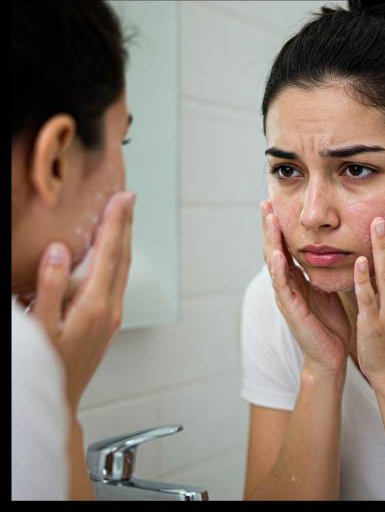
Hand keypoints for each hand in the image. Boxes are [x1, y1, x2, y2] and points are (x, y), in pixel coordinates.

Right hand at [28, 191, 134, 410]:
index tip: (122, 198)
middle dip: (126, 225)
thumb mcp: (41, 328)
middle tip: (128, 198)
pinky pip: (117, 281)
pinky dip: (116, 260)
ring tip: (122, 218)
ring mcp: (111, 317)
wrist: (61, 402)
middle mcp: (110, 309)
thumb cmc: (48, 369)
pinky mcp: (108, 323)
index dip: (116, 222)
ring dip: (123, 240)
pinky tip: (109, 255)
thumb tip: (60, 251)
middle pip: (123, 256)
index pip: (109, 253)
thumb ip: (50, 286)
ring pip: (123, 268)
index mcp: (95, 305)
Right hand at [261, 200, 351, 378]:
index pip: (287, 245)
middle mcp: (289, 284)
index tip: (279, 199)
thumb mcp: (330, 288)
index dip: (283, 224)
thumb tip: (341, 245)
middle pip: (275, 248)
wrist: (330, 356)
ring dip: (270, 240)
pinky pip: (283, 286)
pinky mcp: (291, 310)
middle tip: (266, 200)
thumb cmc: (331, 324)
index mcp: (299, 278)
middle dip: (270, 225)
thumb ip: (329, 269)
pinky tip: (278, 254)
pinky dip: (278, 269)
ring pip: (274, 262)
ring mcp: (286, 296)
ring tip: (268, 218)